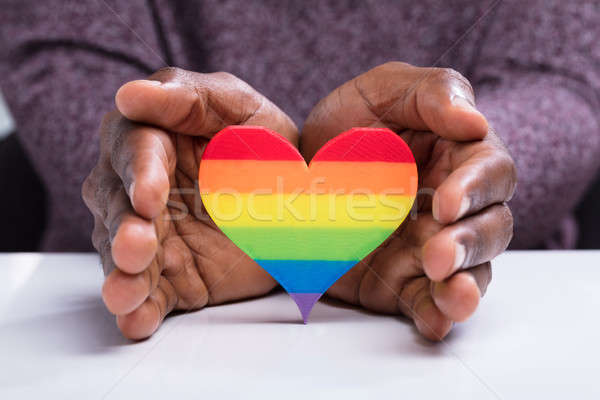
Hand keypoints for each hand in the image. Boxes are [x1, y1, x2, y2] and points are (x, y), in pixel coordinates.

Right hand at [82, 68, 297, 338]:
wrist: (300, 200)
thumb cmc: (266, 143)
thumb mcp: (241, 110)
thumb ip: (190, 98)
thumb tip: (129, 95)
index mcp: (154, 141)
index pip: (133, 152)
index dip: (139, 175)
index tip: (150, 197)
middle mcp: (141, 190)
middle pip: (116, 207)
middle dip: (125, 230)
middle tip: (138, 247)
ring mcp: (154, 237)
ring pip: (123, 256)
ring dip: (122, 276)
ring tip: (126, 293)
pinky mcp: (171, 277)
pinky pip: (150, 296)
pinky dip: (140, 311)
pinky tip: (137, 321)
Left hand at [301, 62, 515, 339]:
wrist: (297, 171)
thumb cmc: (350, 122)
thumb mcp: (384, 90)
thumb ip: (432, 93)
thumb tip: (475, 122)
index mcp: (457, 159)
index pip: (490, 173)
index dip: (476, 188)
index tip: (446, 203)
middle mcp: (452, 210)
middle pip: (489, 229)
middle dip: (469, 244)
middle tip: (437, 254)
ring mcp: (428, 249)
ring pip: (469, 273)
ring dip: (464, 287)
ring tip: (451, 296)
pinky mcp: (402, 282)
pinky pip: (426, 304)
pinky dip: (435, 316)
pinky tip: (434, 322)